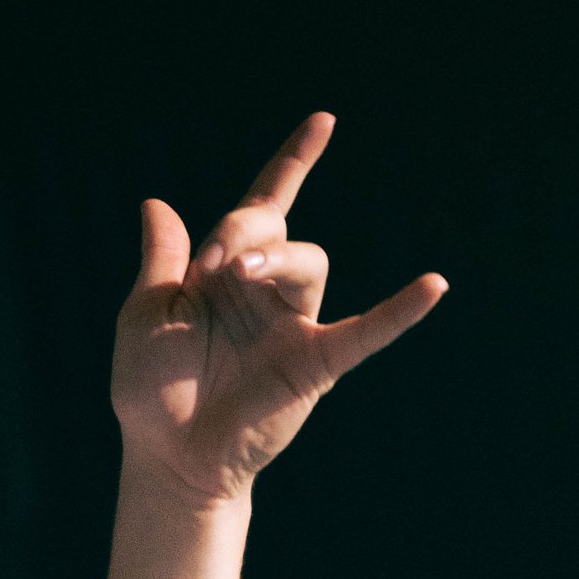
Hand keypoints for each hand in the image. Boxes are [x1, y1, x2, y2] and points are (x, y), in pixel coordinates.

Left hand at [111, 114, 445, 510]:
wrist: (169, 457)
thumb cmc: (149, 390)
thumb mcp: (144, 316)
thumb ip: (161, 261)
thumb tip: (157, 202)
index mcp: (224, 271)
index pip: (264, 204)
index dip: (294, 162)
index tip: (323, 122)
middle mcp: (264, 289)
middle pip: (278, 228)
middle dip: (246, 228)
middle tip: (213, 259)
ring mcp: (294, 325)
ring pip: (311, 263)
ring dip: (281, 256)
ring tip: (244, 271)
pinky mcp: (315, 364)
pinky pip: (366, 331)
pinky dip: (400, 311)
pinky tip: (433, 287)